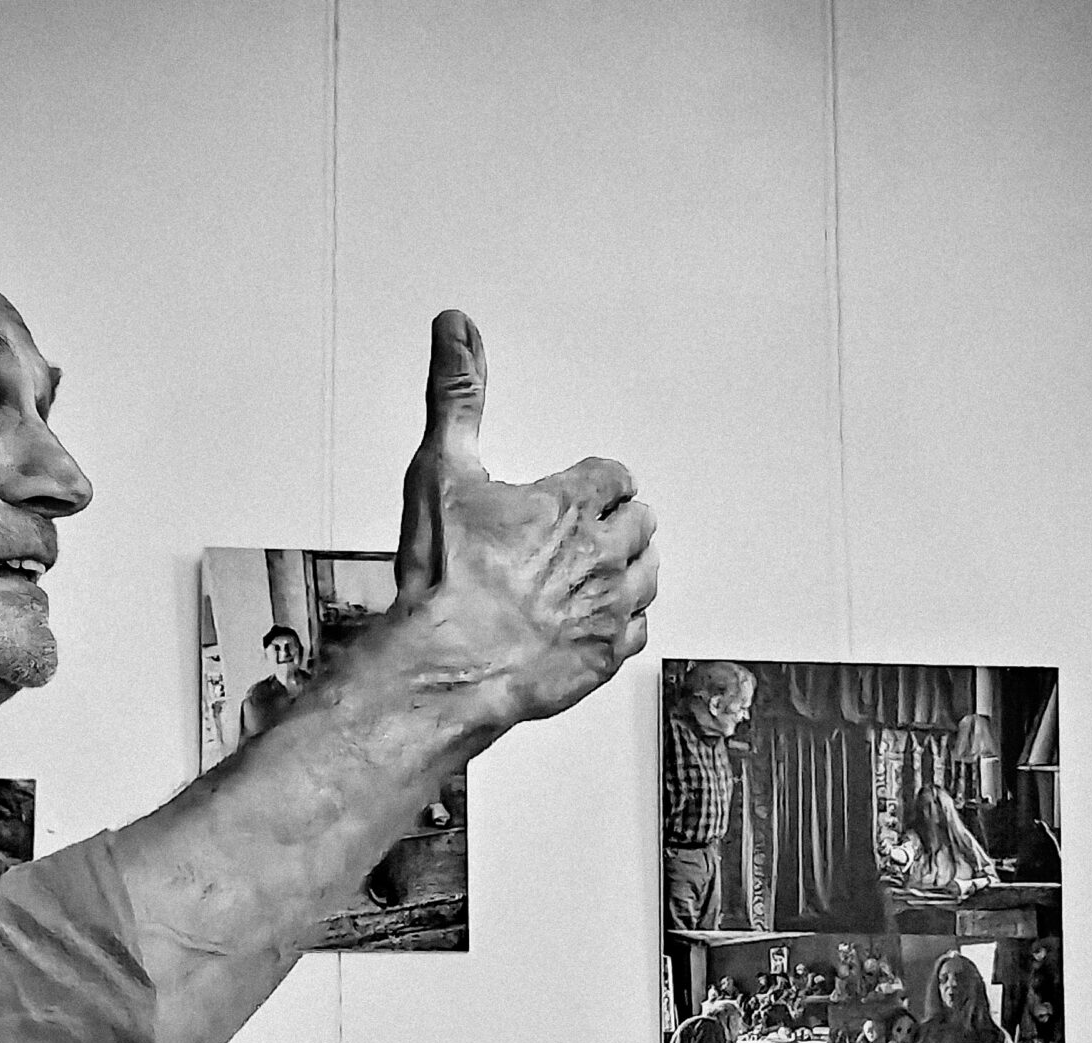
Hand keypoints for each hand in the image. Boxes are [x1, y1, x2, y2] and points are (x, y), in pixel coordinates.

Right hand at [391, 310, 658, 728]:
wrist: (449, 663)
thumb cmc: (445, 578)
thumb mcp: (441, 468)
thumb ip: (456, 395)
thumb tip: (456, 329)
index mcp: (571, 504)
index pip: (615, 476)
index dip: (601, 482)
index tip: (590, 490)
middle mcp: (603, 552)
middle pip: (640, 523)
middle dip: (619, 523)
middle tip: (593, 532)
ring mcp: (610, 606)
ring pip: (650, 575)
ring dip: (631, 569)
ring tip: (602, 573)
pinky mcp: (605, 655)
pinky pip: (638, 632)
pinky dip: (621, 625)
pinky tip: (597, 624)